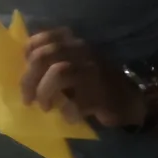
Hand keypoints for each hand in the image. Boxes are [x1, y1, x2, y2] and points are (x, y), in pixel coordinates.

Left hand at [20, 28, 143, 127]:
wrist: (129, 100)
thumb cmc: (97, 84)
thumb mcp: (76, 64)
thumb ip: (56, 61)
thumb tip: (28, 71)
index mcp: (74, 43)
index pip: (43, 39)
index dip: (29, 54)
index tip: (28, 71)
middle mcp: (82, 52)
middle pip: (44, 57)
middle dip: (30, 80)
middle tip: (29, 99)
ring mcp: (93, 71)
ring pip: (58, 73)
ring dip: (45, 92)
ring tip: (45, 107)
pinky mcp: (100, 94)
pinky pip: (76, 102)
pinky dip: (68, 112)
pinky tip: (69, 117)